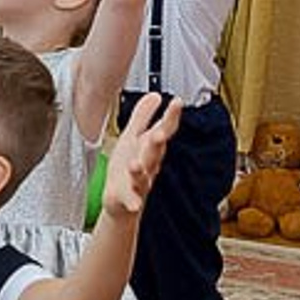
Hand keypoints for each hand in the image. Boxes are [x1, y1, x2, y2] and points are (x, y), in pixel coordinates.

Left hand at [100, 92, 180, 219]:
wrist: (122, 202)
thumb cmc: (127, 167)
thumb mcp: (133, 137)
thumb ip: (143, 115)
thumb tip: (156, 95)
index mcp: (149, 148)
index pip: (163, 130)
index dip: (171, 117)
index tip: (177, 102)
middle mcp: (148, 164)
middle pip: (154, 151)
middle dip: (158, 141)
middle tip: (160, 132)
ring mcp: (139, 182)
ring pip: (142, 175)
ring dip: (140, 170)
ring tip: (135, 164)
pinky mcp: (127, 198)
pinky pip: (132, 200)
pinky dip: (133, 202)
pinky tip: (134, 204)